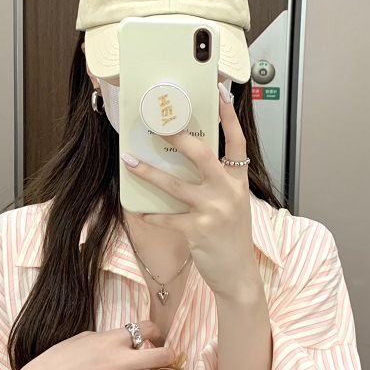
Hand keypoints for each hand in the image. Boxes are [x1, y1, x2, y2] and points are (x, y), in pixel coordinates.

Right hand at [9, 320, 182, 369]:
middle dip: (170, 356)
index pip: (146, 329)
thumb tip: (126, 341)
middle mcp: (119, 360)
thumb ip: (108, 339)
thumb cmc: (57, 361)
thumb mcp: (83, 339)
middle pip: (160, 356)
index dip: (156, 332)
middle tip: (171, 358)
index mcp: (110, 339)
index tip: (157, 338)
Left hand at [120, 82, 260, 300]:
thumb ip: (218, 184)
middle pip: (202, 154)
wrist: (239, 275)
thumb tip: (188, 163)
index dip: (228, 116)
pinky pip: (167, 217)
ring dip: (149, 172)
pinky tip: (140, 212)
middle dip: (177, 136)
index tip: (218, 94)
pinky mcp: (199, 230)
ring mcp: (214, 211)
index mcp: (238, 182)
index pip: (236, 142)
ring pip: (175, 184)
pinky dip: (152, 215)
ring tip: (130, 161)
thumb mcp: (233, 206)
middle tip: (158, 124)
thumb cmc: (232, 239)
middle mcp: (228, 192)